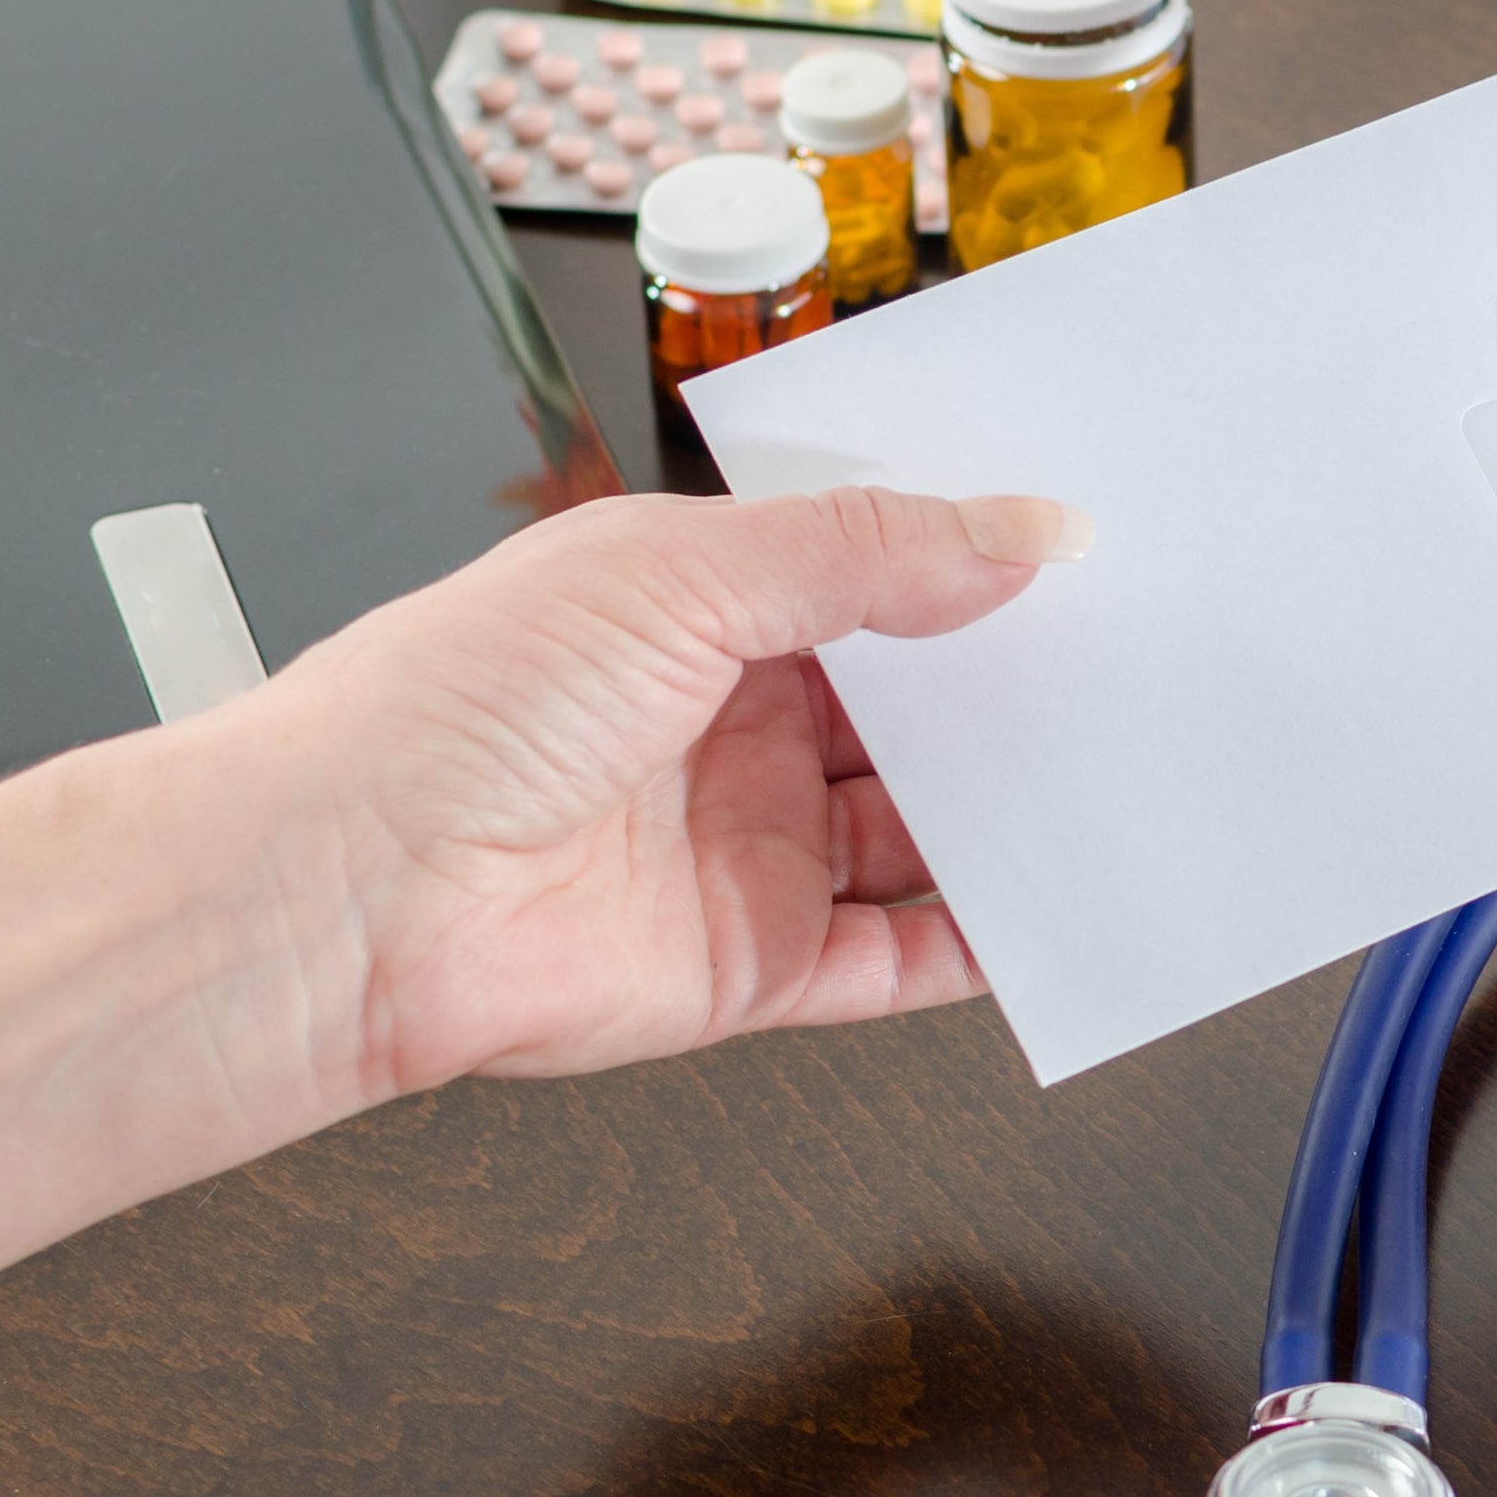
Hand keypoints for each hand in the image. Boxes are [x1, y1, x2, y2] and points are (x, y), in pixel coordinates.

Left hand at [232, 487, 1088, 1097]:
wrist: (351, 888)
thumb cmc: (463, 701)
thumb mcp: (684, 570)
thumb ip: (867, 553)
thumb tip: (1025, 531)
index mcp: (700, 605)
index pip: (869, 574)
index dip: (971, 562)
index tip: (1087, 551)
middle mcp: (728, 724)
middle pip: (911, 709)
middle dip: (1014, 691)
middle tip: (1144, 663)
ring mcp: (745, 848)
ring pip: (922, 832)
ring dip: (1016, 811)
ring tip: (1137, 776)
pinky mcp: (753, 965)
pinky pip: (897, 959)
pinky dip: (982, 943)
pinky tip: (1059, 907)